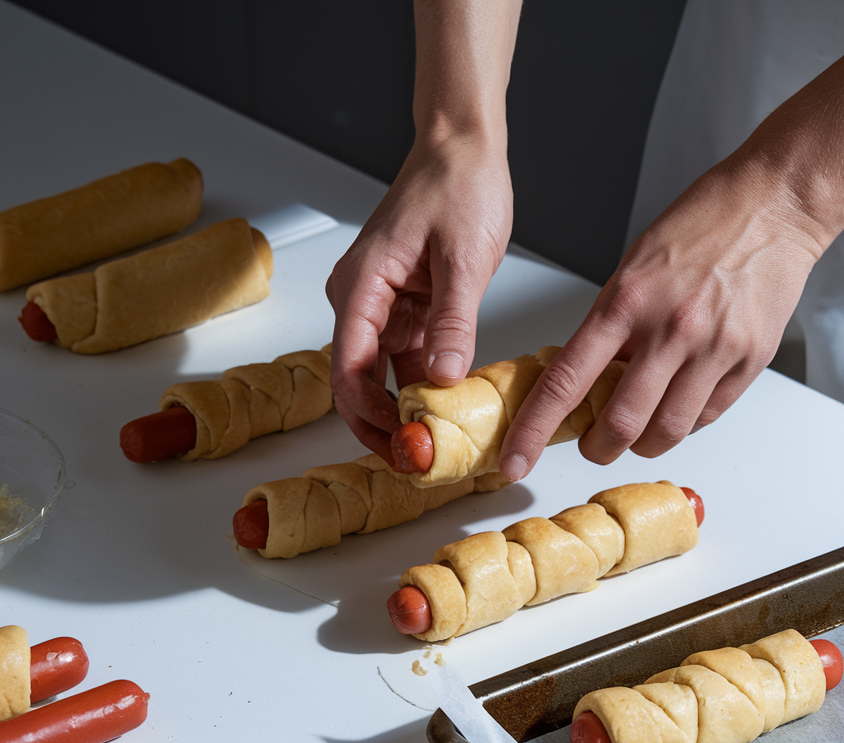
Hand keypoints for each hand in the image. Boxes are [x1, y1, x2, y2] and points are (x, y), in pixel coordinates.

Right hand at [327, 136, 512, 460]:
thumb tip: (444, 376)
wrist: (463, 149)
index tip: (403, 446)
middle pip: (359, 382)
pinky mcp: (407, 309)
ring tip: (435, 447)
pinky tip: (447, 412)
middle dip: (384, 426)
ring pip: (384, 376)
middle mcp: (363, 300)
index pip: (351, 367)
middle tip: (417, 463)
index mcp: (363, 285)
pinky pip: (409, 359)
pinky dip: (425, 387)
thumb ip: (453, 321)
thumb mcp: (464, 258)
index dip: (371, 416)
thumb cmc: (457, 185)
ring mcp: (383, 306)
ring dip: (406, 412)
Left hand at [499, 157, 827, 479]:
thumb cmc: (700, 227)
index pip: (566, 383)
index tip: (517, 459)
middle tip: (593, 445)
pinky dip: (684, 423)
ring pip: (666, 433)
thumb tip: (588, 380)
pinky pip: (706, 417)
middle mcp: (669, 329)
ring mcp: (713, 348)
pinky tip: (678, 405)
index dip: (534, 430)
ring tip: (637, 433)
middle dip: (597, 449)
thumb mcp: (633, 269)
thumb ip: (610, 328)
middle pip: (620, 425)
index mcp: (625, 302)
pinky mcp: (749, 361)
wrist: (775, 204)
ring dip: (642, 445)